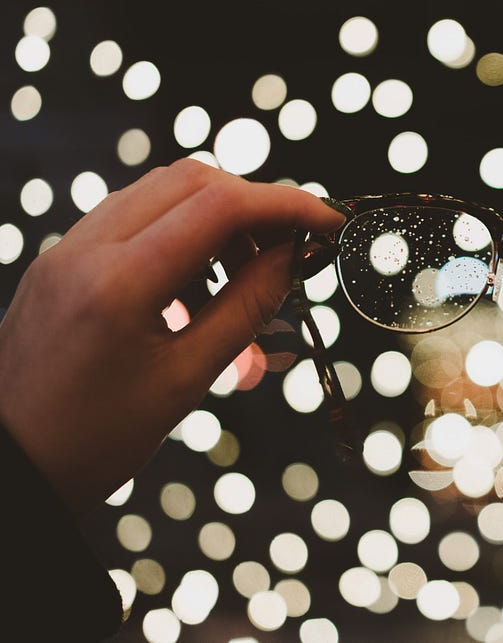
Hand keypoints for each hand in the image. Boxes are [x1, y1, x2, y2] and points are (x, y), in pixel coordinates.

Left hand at [0, 159, 344, 512]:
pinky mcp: (63, 259)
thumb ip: (245, 308)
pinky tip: (200, 286)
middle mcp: (87, 248)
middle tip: (292, 250)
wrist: (10, 463)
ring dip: (220, 219)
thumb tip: (293, 258)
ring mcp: (68, 248)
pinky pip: (135, 219)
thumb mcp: (185, 380)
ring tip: (248, 278)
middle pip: (192, 180)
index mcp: (120, 282)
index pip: (220, 206)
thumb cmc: (93, 439)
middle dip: (256, 205)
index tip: (329, 223)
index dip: (287, 205)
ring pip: (162, 192)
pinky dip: (183, 234)